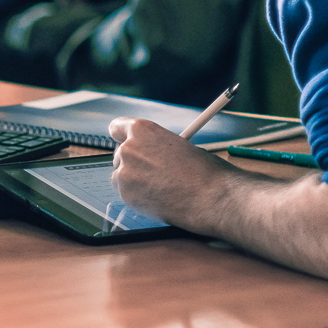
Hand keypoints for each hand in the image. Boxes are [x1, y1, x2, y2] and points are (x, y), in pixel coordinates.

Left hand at [108, 118, 233, 224]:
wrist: (211, 198)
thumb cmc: (204, 171)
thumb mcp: (181, 145)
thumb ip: (158, 146)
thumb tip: (154, 153)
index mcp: (142, 130)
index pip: (117, 128)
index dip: (123, 138)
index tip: (127, 144)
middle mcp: (129, 149)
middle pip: (119, 154)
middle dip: (132, 163)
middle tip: (152, 173)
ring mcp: (125, 173)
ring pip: (120, 176)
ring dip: (134, 181)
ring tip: (159, 187)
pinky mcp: (126, 195)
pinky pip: (126, 194)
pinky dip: (137, 197)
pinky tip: (158, 199)